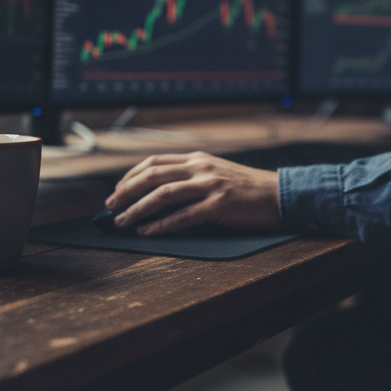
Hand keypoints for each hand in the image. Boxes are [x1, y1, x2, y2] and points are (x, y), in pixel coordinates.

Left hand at [104, 151, 280, 235]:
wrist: (279, 195)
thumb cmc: (247, 189)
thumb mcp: (216, 172)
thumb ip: (192, 175)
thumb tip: (161, 189)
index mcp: (197, 159)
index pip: (154, 161)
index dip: (131, 175)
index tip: (118, 190)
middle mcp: (200, 168)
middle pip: (153, 175)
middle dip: (126, 191)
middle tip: (110, 206)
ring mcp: (210, 186)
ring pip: (163, 195)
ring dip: (138, 209)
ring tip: (123, 221)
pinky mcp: (219, 206)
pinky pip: (183, 216)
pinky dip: (161, 225)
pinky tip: (147, 231)